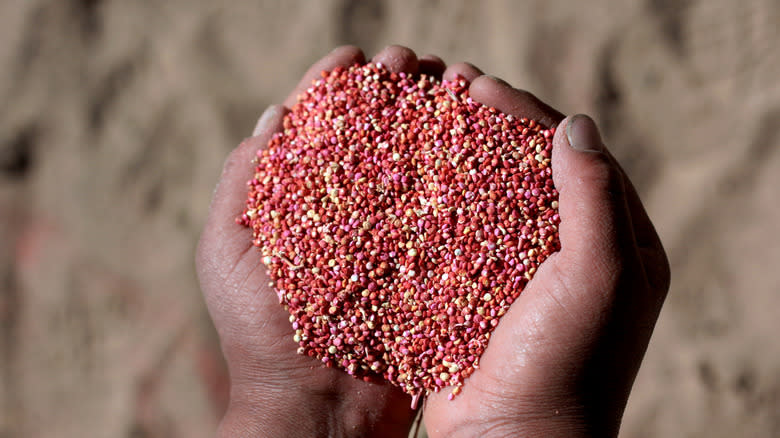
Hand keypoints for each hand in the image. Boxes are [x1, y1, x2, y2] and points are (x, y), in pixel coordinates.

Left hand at [196, 46, 431, 437]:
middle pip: (372, 136)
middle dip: (393, 93)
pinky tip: (476, 144)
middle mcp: (345, 211)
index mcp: (296, 201)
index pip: (316, 127)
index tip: (358, 58)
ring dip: (431, 121)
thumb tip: (273, 116)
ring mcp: (386, 236)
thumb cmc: (261, 335)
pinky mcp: (421, 265)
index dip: (335, 85)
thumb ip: (241, 182)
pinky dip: (458, 176)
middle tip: (417, 65)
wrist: (315, 411)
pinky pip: (441, 213)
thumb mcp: (226, 253)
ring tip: (454, 87)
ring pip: (412, 165)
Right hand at [421, 66, 670, 435]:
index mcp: (620, 246)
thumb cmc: (566, 362)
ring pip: (494, 196)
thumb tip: (575, 125)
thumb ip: (594, 198)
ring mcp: (524, 271)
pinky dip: (441, 201)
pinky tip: (413, 175)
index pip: (578, 159)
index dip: (532, 117)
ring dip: (464, 156)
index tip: (484, 88)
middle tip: (453, 89)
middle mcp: (575, 253)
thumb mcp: (598, 276)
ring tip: (428, 118)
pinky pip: (463, 232)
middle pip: (533, 170)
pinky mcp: (480, 289)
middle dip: (495, 127)